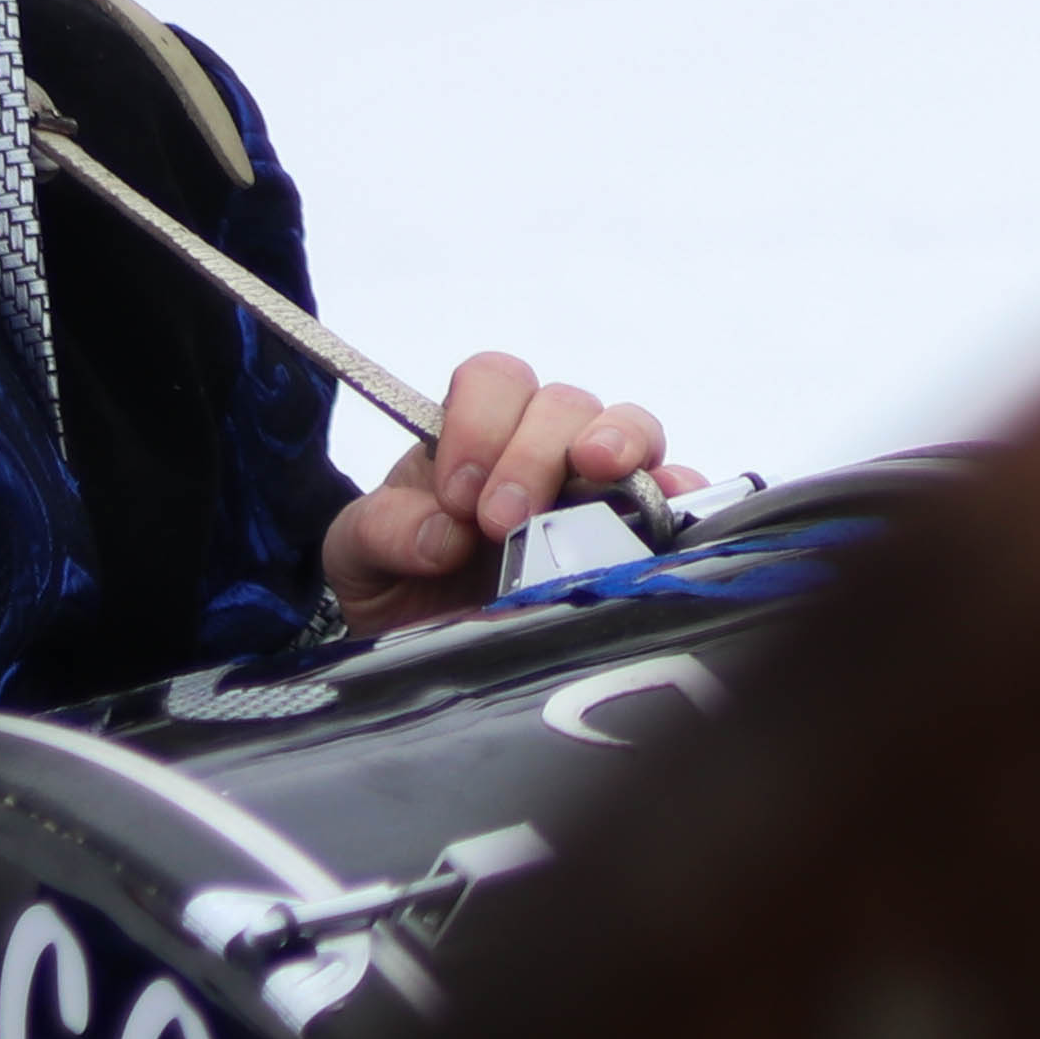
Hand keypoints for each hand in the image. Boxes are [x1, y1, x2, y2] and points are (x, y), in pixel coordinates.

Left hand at [317, 350, 693, 633]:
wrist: (432, 658)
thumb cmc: (399, 589)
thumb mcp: (359, 556)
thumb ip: (380, 529)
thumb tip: (439, 534)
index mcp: (474, 434)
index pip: (492, 380)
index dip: (480, 423)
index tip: (458, 494)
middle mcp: (543, 448)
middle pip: (563, 403)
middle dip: (533, 452)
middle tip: (502, 522)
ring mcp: (598, 489)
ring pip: (629, 430)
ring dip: (616, 443)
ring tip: (597, 475)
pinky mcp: (641, 535)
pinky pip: (680, 493)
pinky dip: (680, 492)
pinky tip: (665, 516)